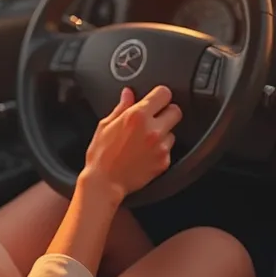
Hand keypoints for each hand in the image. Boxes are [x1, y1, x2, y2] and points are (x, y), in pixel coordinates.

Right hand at [82, 85, 181, 201]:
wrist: (104, 183)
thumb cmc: (101, 155)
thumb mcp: (105, 125)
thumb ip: (121, 107)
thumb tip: (128, 93)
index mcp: (137, 116)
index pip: (164, 93)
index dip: (159, 95)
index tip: (155, 99)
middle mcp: (153, 130)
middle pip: (176, 111)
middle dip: (166, 112)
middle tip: (154, 118)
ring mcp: (160, 147)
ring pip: (172, 132)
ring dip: (163, 133)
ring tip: (145, 140)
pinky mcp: (164, 162)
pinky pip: (168, 149)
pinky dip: (160, 150)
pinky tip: (145, 153)